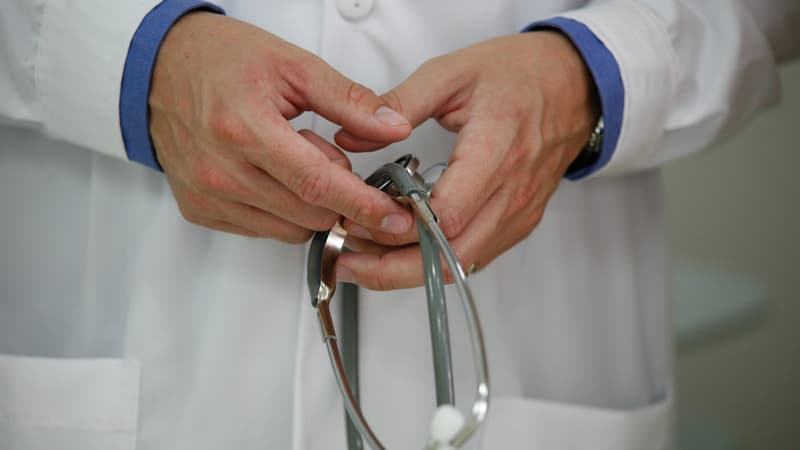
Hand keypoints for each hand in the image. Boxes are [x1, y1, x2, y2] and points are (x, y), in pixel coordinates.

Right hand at [149, 12, 413, 241]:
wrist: (160, 67)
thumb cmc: (222, 60)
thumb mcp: (294, 66)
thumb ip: (349, 101)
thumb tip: (393, 128)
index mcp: (245, 129)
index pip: (318, 184)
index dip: (363, 204)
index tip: (394, 216)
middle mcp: (221, 171)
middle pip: (308, 213)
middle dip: (341, 199)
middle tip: (338, 163)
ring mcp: (206, 195)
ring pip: (289, 229)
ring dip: (311, 205)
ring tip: (296, 159)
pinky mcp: (199, 210)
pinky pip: (262, 229)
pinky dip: (283, 211)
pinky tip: (274, 175)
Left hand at [334, 31, 598, 288]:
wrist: (576, 85)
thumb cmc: (519, 75)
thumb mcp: (452, 73)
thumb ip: (398, 103)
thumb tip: (350, 135)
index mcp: (496, 150)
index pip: (447, 214)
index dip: (399, 227)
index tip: (359, 218)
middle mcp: (512, 192)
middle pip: (449, 256)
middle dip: (391, 268)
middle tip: (346, 260)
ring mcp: (518, 213)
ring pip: (459, 266)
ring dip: (408, 270)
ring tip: (363, 258)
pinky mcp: (519, 223)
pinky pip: (473, 258)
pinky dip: (434, 262)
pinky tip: (402, 250)